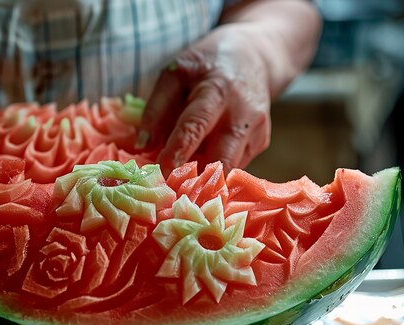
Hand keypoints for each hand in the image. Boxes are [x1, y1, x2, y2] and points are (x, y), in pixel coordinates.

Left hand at [142, 26, 271, 175]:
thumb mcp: (175, 73)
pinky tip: (198, 166)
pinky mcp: (260, 144)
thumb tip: (143, 145)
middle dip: (196, 179)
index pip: (196, 126)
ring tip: (180, 182)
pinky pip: (234, 165)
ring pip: (228, 169)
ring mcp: (257, 131)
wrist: (254, 56)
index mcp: (217, 92)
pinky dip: (214, 171)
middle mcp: (243, 114)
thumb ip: (156, 108)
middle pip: (221, 159)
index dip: (178, 151)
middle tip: (168, 189)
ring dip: (203, 180)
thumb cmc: (207, 65)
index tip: (161, 170)